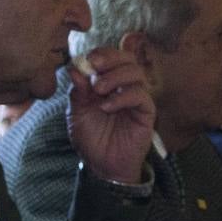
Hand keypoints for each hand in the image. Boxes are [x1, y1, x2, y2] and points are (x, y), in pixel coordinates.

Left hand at [66, 48, 154, 184]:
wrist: (103, 166)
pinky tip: (107, 107)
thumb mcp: (77, 114)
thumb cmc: (91, 139)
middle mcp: (124, 87)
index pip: (110, 58)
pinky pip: (140, 95)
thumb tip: (75, 69)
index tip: (88, 60)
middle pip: (127, 59)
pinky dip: (122, 96)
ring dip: (115, 76)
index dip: (101, 54)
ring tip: (99, 90)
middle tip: (95, 66)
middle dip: (111, 58)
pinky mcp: (146, 112)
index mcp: (107, 83)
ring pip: (136, 73)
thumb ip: (78, 92)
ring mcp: (136, 98)